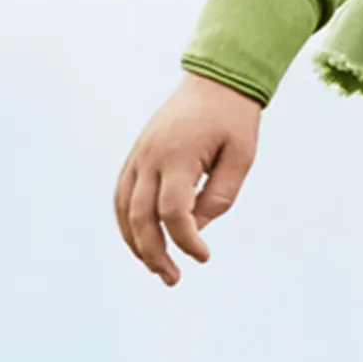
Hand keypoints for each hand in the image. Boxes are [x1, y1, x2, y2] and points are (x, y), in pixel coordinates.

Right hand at [114, 73, 263, 285]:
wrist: (214, 81)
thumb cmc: (234, 120)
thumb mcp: (241, 157)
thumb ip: (219, 196)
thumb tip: (196, 229)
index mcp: (178, 156)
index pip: (173, 211)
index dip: (186, 240)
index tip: (204, 257)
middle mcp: (150, 157)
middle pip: (140, 216)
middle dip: (154, 253)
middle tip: (173, 279)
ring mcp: (138, 156)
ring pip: (123, 209)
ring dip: (136, 243)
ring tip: (156, 269)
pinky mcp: (135, 156)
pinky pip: (121, 195)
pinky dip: (127, 223)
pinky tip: (142, 244)